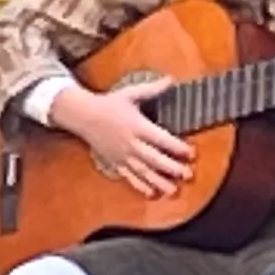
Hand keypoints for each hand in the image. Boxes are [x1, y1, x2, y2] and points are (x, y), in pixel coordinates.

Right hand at [56, 83, 194, 197]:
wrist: (83, 116)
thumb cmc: (109, 104)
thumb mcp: (130, 93)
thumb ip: (152, 89)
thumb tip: (171, 80)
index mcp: (137, 126)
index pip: (161, 139)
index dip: (177, 147)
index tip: (191, 153)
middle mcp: (131, 143)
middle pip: (154, 158)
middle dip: (171, 168)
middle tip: (188, 174)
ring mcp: (122, 155)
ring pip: (143, 171)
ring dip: (159, 181)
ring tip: (173, 190)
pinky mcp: (116, 163)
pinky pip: (129, 177)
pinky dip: (140, 186)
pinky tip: (152, 194)